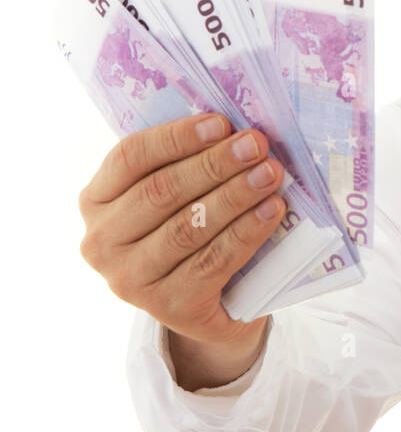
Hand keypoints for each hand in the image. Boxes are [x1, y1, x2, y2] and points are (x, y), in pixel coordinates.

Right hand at [77, 113, 285, 345]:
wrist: (211, 308)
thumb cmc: (194, 233)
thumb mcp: (177, 198)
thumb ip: (189, 163)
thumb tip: (233, 129)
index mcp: (96, 201)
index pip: (130, 158)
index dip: (177, 137)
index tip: (222, 122)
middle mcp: (102, 241)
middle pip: (162, 191)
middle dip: (215, 164)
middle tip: (257, 145)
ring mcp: (129, 279)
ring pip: (189, 227)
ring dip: (235, 195)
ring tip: (270, 173)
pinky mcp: (168, 307)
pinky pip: (213, 261)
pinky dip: (247, 232)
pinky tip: (272, 210)